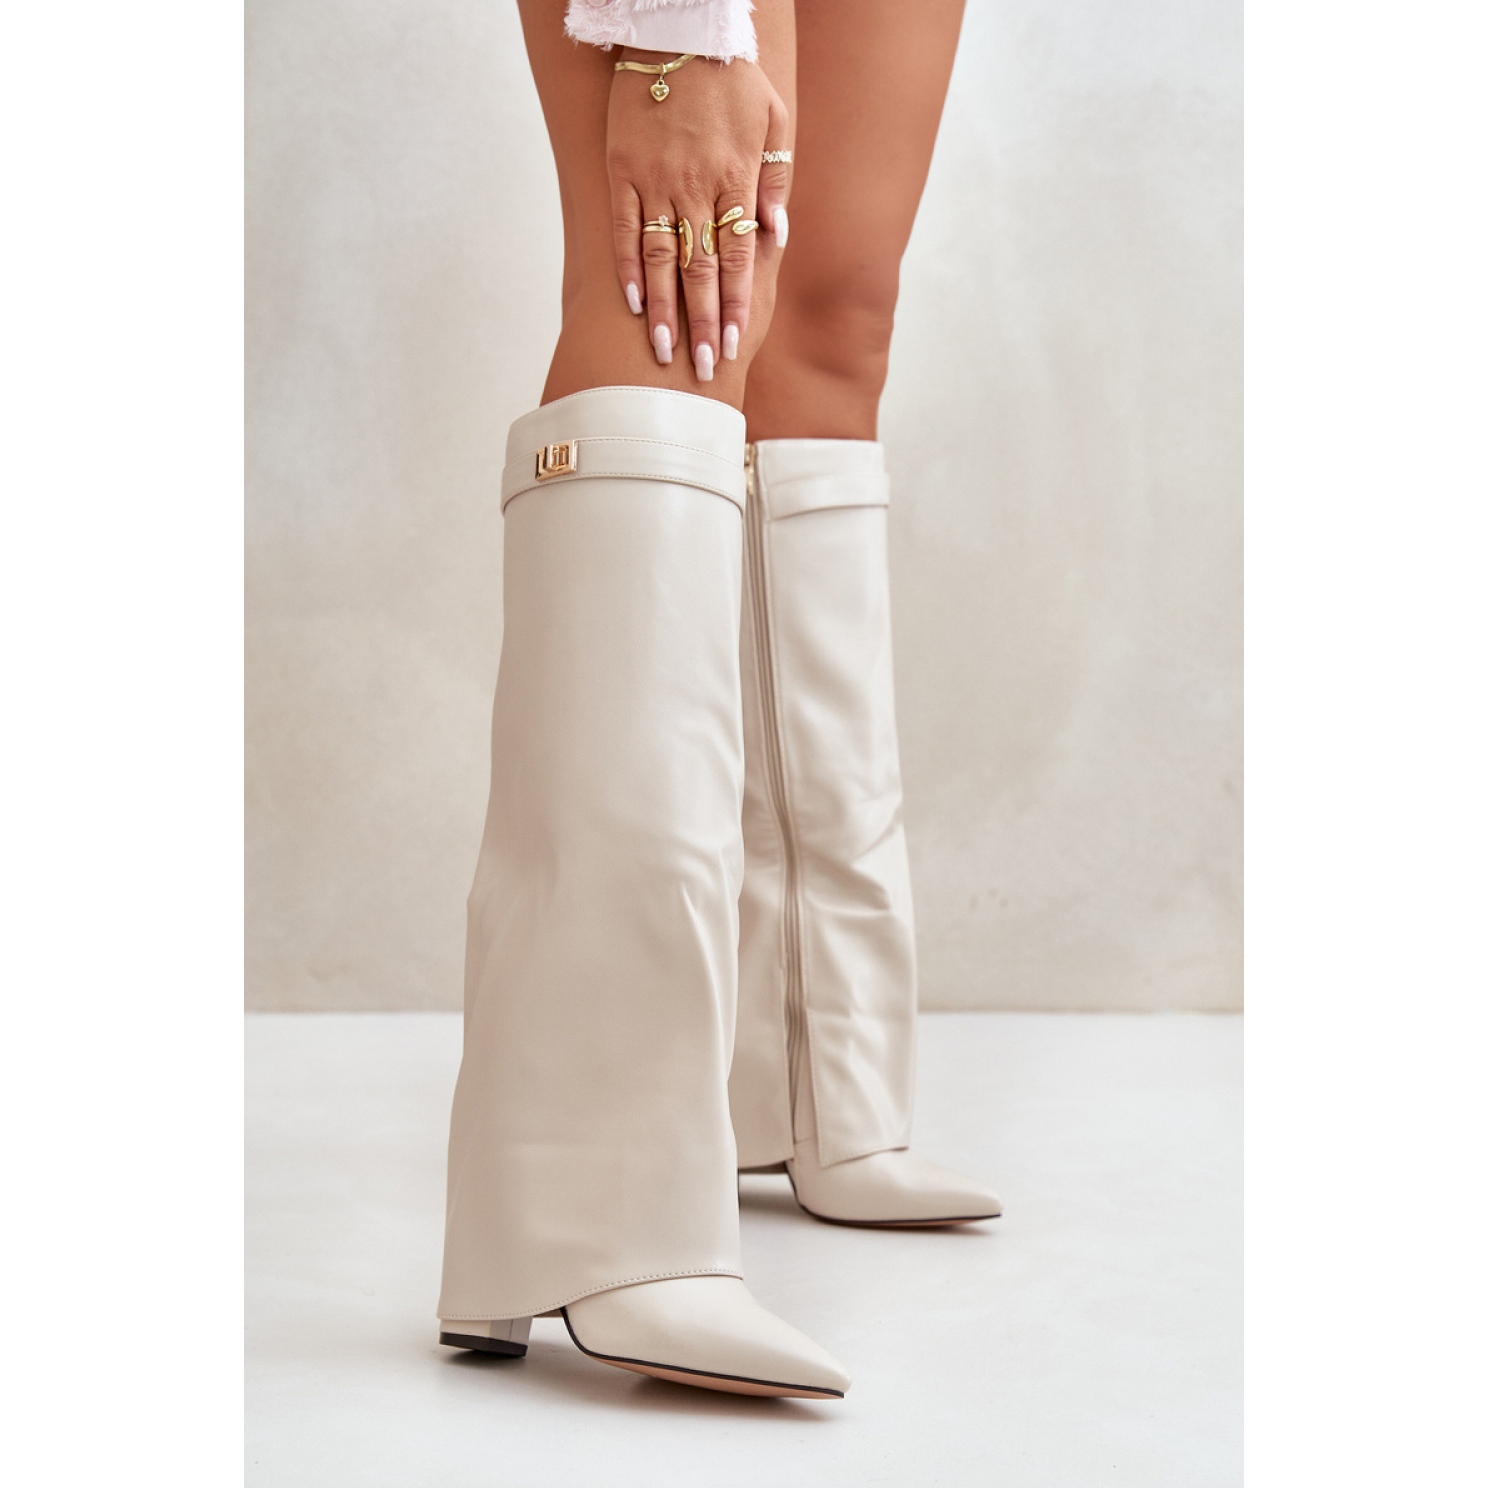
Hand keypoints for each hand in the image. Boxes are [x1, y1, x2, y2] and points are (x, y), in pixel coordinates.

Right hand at [608, 52, 790, 381]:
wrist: (679, 27)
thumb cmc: (733, 78)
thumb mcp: (774, 121)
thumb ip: (775, 182)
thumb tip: (777, 238)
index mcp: (736, 178)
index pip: (738, 258)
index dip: (735, 306)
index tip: (736, 346)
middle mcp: (695, 186)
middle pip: (700, 270)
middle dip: (704, 324)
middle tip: (705, 370)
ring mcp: (656, 180)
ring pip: (661, 258)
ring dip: (663, 310)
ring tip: (663, 354)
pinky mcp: (622, 170)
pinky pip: (625, 227)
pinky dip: (628, 266)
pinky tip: (632, 303)